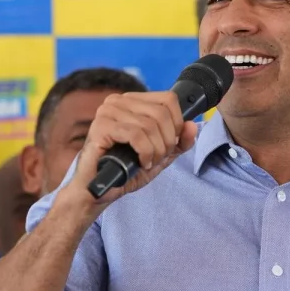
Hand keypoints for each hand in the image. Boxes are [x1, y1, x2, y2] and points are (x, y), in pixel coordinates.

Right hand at [58, 91, 198, 219]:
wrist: (96, 191)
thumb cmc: (125, 171)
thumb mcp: (159, 155)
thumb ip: (178, 142)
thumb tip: (193, 125)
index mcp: (132, 101)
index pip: (168, 99)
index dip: (178, 123)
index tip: (171, 143)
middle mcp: (117, 101)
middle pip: (161, 113)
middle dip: (167, 140)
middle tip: (159, 158)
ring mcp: (107, 112)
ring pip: (150, 125)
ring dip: (156, 150)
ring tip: (149, 162)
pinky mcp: (101, 127)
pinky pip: (136, 135)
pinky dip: (145, 152)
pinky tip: (142, 163)